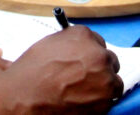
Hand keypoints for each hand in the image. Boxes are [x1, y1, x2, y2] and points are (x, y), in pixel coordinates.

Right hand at [0, 26, 122, 113]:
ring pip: (113, 82)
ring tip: (84, 93)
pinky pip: (110, 100)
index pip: (98, 42)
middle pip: (109, 60)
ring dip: (103, 87)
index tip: (88, 61)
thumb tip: (76, 49)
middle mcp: (98, 53)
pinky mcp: (106, 99)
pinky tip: (83, 102)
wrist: (25, 97)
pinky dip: (100, 102)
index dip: (91, 54)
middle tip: (87, 79)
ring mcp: (104, 76)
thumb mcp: (48, 45)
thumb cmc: (31, 73)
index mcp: (83, 36)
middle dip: (101, 69)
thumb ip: (69, 44)